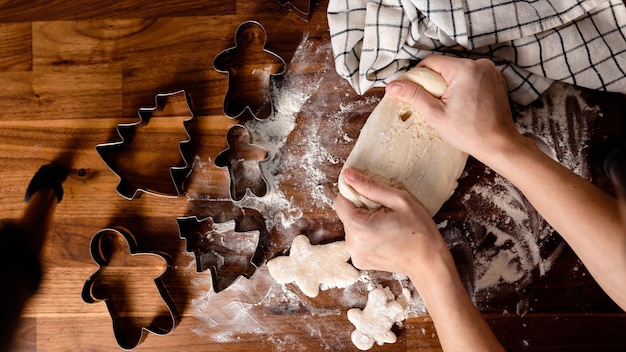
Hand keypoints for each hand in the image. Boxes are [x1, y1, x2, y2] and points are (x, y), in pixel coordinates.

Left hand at [333, 168, 451, 278]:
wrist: (429, 263)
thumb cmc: (419, 231)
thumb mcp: (399, 201)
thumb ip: (370, 187)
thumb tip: (348, 175)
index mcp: (359, 227)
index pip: (340, 201)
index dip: (353, 195)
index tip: (371, 196)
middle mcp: (352, 244)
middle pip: (345, 215)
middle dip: (361, 209)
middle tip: (384, 212)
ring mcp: (355, 255)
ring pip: (351, 227)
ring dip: (363, 222)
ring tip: (386, 225)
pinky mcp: (359, 261)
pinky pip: (356, 240)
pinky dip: (366, 236)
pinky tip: (384, 237)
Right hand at [386, 55, 522, 163]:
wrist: (498, 143)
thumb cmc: (467, 132)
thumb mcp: (435, 114)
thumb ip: (413, 95)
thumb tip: (392, 85)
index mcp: (464, 69)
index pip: (431, 62)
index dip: (418, 75)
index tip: (414, 91)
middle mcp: (480, 64)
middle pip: (446, 65)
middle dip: (435, 81)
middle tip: (432, 102)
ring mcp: (491, 71)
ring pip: (458, 71)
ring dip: (449, 83)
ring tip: (448, 105)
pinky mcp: (496, 79)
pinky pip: (472, 76)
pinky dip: (464, 86)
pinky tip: (463, 104)